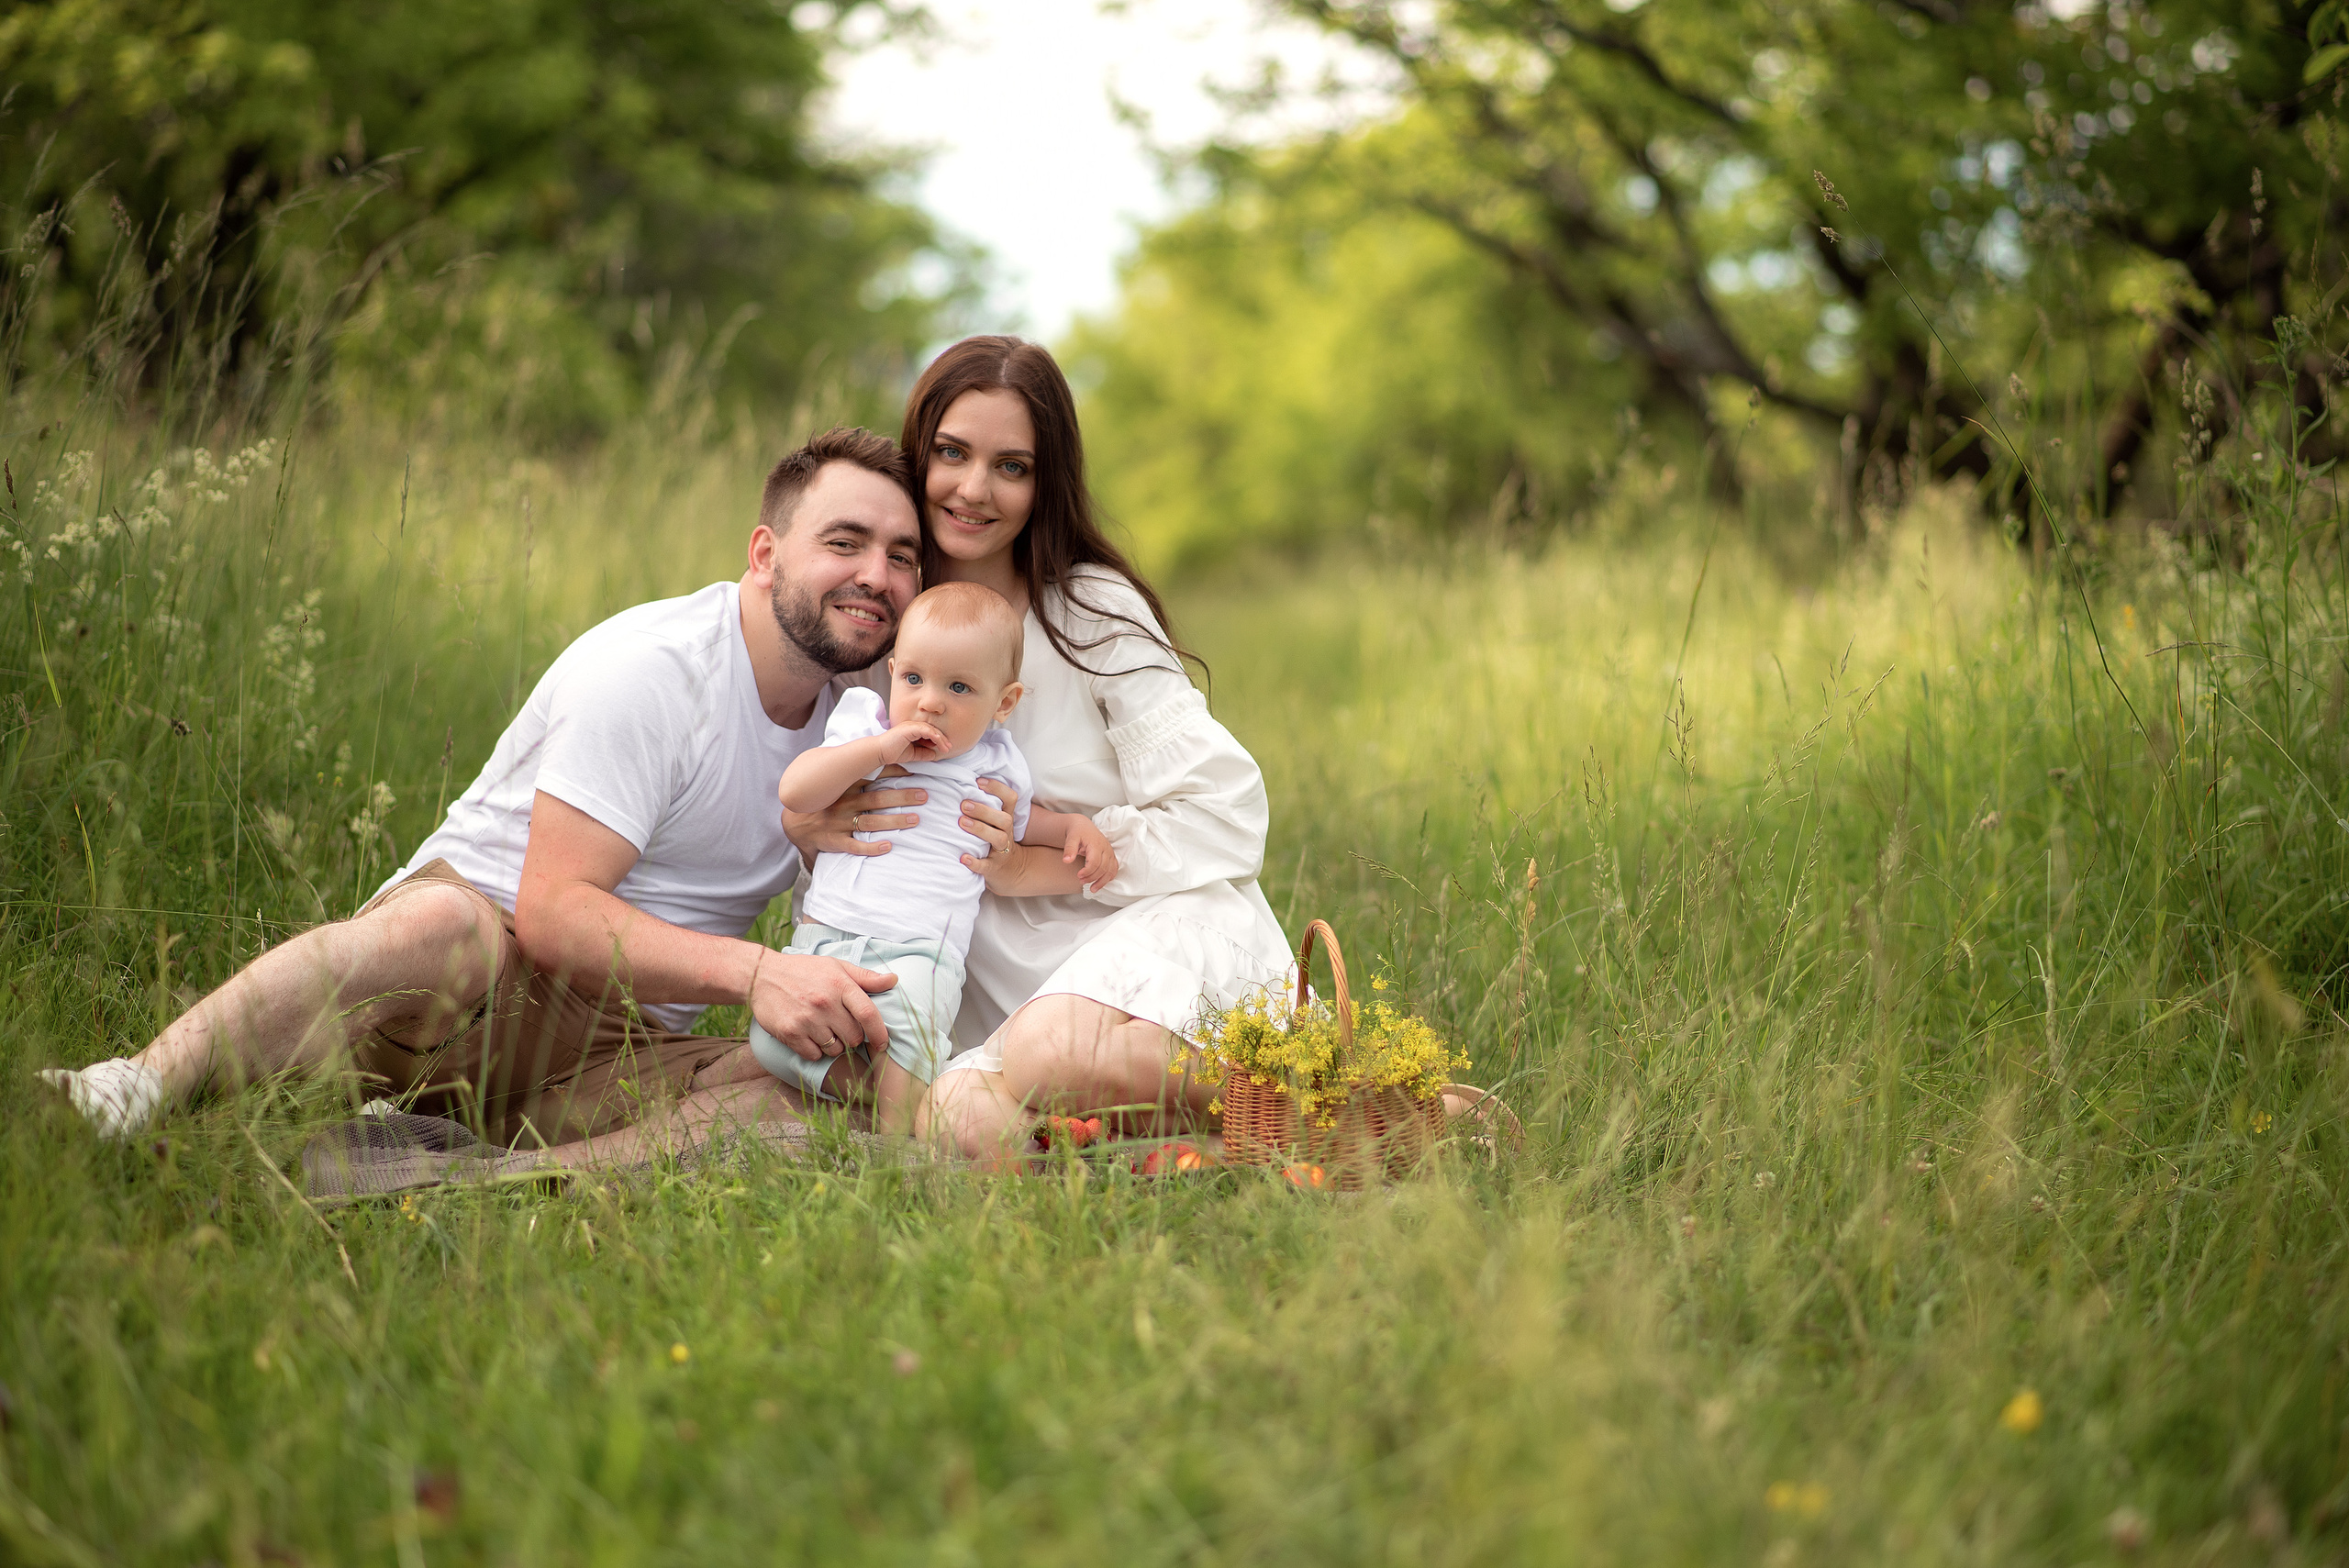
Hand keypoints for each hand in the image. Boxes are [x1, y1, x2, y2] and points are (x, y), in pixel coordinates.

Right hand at [749, 952, 897, 1059]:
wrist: (761, 975)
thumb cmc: (804, 971)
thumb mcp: (835, 966)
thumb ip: (865, 977)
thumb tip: (894, 980)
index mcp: (840, 985)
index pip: (869, 1014)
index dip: (880, 1033)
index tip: (883, 1044)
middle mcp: (825, 1003)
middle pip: (854, 1037)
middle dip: (853, 1037)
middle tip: (841, 1027)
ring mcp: (807, 1019)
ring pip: (835, 1049)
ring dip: (834, 1045)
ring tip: (824, 1030)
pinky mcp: (790, 1033)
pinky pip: (815, 1055)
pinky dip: (815, 1051)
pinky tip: (810, 1036)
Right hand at [781, 765, 924, 858]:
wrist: (795, 824)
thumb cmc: (824, 802)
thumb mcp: (834, 784)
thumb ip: (855, 774)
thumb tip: (883, 758)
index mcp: (844, 787)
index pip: (871, 777)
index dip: (893, 773)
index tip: (914, 772)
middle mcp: (843, 804)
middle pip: (877, 799)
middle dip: (901, 797)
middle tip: (924, 796)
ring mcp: (839, 823)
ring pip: (870, 822)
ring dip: (894, 821)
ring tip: (915, 819)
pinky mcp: (835, 841)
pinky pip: (855, 846)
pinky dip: (871, 847)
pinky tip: (888, 846)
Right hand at [874, 721, 948, 763]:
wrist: (880, 752)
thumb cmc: (892, 752)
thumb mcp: (912, 754)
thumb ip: (923, 753)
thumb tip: (934, 755)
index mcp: (913, 730)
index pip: (930, 733)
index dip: (939, 740)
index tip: (946, 748)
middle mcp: (913, 726)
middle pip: (932, 730)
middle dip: (943, 739)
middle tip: (949, 747)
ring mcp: (911, 725)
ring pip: (931, 729)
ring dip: (940, 738)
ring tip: (946, 747)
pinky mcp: (909, 728)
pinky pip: (925, 730)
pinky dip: (934, 735)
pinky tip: (939, 742)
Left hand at [955, 776, 1018, 875]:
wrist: (1010, 870)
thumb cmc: (994, 838)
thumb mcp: (994, 822)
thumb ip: (985, 806)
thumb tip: (959, 784)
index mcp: (1005, 818)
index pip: (1010, 798)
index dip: (997, 788)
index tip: (978, 781)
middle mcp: (1006, 832)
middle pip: (1004, 819)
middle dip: (984, 810)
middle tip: (964, 805)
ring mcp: (1001, 851)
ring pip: (998, 838)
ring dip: (980, 829)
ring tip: (961, 822)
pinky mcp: (993, 867)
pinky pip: (986, 865)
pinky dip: (974, 862)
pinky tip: (963, 857)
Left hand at [1060, 817, 1119, 893]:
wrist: (1083, 826)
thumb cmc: (1077, 832)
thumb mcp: (1071, 838)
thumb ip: (1069, 849)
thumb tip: (1066, 861)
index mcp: (1097, 844)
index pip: (1095, 862)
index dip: (1088, 871)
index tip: (1078, 876)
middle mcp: (1106, 848)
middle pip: (1103, 868)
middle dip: (1092, 877)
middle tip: (1081, 881)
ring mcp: (1110, 852)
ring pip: (1111, 870)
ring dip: (1102, 881)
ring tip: (1092, 889)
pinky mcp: (1111, 855)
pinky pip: (1114, 869)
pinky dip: (1109, 877)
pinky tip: (1101, 883)